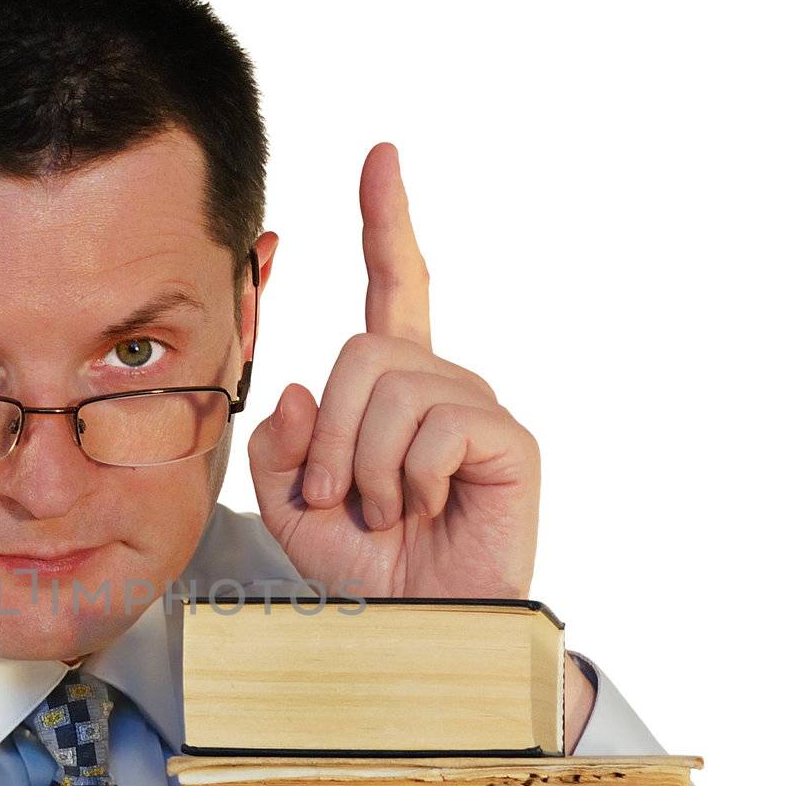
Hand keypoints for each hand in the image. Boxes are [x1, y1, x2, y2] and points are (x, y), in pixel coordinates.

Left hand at [247, 143, 540, 599]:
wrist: (418, 628)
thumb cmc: (368, 568)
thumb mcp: (294, 508)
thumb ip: (279, 449)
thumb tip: (297, 389)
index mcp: (392, 388)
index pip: (393, 287)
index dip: (386, 222)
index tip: (380, 157)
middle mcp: (440, 382)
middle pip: (361, 350)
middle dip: (330, 437)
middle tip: (344, 500)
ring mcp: (477, 406)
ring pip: (391, 388)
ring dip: (366, 468)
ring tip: (388, 512)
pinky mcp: (507, 438)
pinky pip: (433, 425)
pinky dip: (409, 479)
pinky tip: (427, 509)